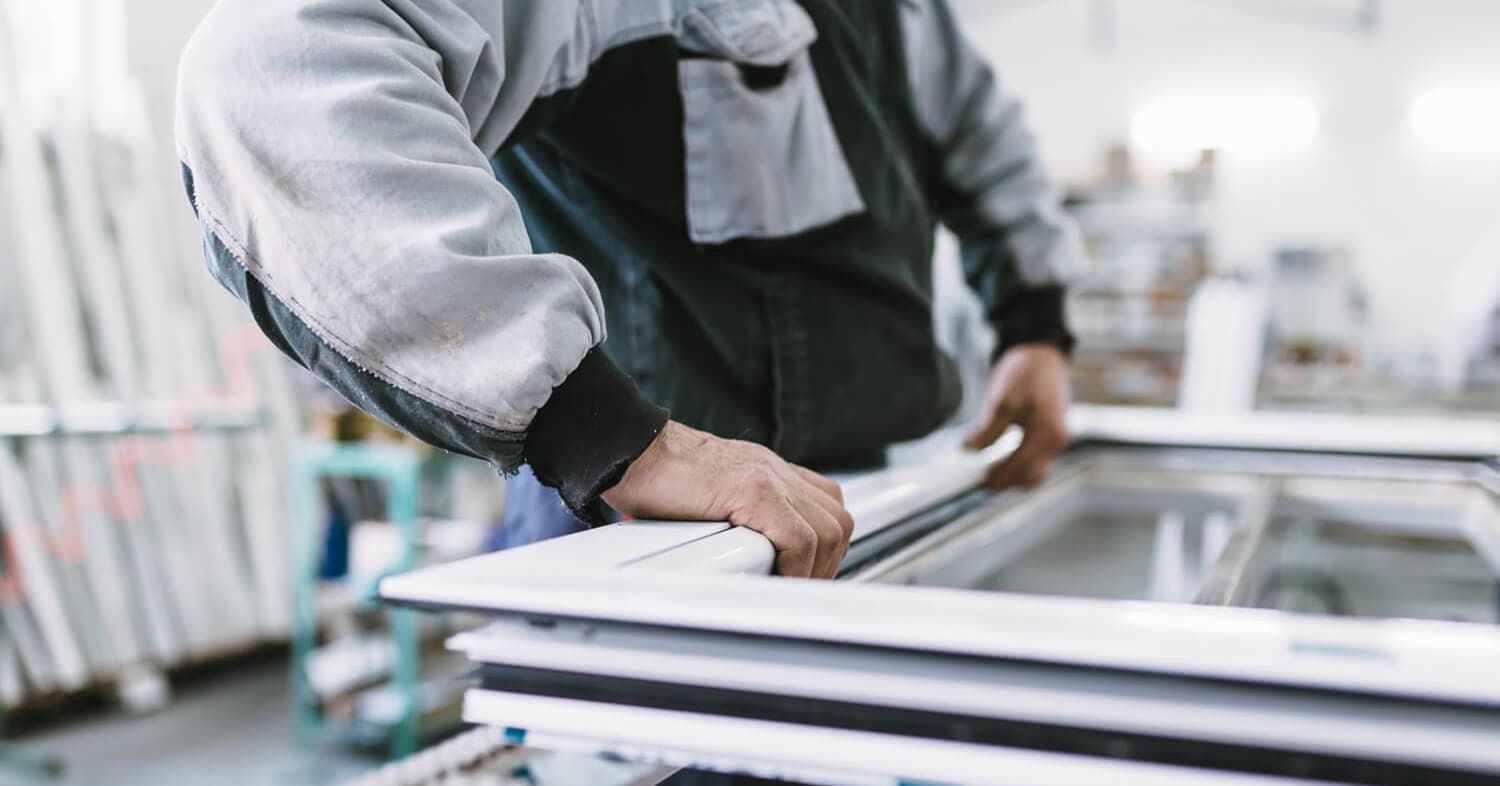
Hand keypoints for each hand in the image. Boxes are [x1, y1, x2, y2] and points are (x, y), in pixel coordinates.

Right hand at [602, 421, 853, 577]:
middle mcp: (775, 471)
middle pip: (836, 519)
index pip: (826, 506)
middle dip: (828, 563)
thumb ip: (732, 515)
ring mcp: (768, 478)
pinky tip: (773, 577)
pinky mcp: (752, 490)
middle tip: (800, 587)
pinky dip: (795, 566)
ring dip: (814, 568)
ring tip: (788, 587)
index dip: (824, 547)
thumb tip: (737, 560)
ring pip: (827, 530)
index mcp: (768, 472)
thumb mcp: (710, 493)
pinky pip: (798, 537)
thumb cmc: (654, 476)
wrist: (629, 446)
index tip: (806, 575)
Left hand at [963, 344, 1071, 488]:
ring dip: (1012, 478)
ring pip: (1035, 472)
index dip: (996, 477)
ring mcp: (1057, 440)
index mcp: (1048, 432)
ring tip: (986, 477)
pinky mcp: (1051, 437)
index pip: (1020, 466)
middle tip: (977, 484)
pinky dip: (1019, 468)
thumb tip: (969, 450)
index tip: (974, 482)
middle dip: (1004, 483)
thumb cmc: (1026, 372)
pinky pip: (1037, 462)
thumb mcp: (1003, 398)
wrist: (1043, 355)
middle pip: (1030, 476)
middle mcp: (1057, 440)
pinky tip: (1000, 465)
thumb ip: (988, 428)